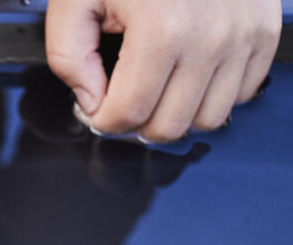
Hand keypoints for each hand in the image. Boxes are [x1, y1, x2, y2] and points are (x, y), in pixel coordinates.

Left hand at [46, 0, 280, 141]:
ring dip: (176, 112)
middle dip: (136, 121)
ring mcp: (242, 36)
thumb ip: (69, 56)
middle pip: (168, 126)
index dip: (101, 118)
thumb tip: (91, 101)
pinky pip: (241, 93)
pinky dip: (212, 93)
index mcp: (161, 29)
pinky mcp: (264, 30)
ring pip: (208, 119)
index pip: (127, 114)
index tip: (95, 104)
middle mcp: (209, 38)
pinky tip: (188, 72)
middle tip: (123, 97)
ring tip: (157, 85)